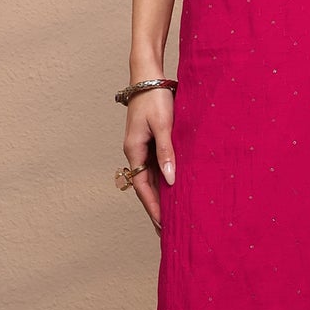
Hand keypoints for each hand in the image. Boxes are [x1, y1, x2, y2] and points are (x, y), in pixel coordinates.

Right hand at [123, 86, 175, 233]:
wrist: (149, 77)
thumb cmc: (156, 98)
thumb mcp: (163, 126)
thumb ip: (167, 153)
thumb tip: (171, 180)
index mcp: (134, 150)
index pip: (143, 188)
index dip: (153, 208)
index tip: (162, 226)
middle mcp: (135, 152)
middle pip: (145, 187)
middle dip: (156, 209)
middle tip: (167, 232)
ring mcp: (142, 147)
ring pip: (151, 179)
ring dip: (160, 197)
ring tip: (172, 217)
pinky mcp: (150, 142)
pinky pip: (157, 167)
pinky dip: (164, 181)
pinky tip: (174, 191)